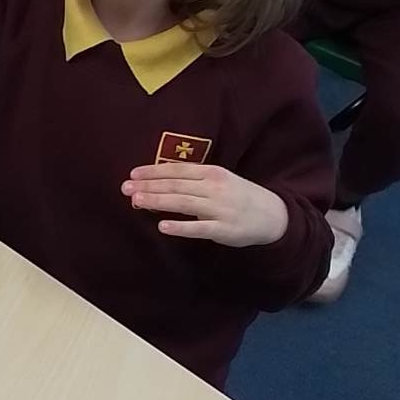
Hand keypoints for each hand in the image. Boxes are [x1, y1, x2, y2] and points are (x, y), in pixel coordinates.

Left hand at [122, 162, 286, 246]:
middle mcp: (214, 188)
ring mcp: (219, 208)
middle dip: (148, 186)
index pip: (177, 170)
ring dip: (158, 201)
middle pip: (176, 185)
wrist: (274, 215)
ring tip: (136, 201)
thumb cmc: (240, 196)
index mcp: (212, 173)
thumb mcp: (220, 181)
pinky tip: (162, 226)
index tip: (132, 174)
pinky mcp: (223, 229)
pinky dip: (180, 227)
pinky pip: (198, 228)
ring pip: (183, 203)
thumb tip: (160, 181)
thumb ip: (194, 180)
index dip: (153, 171)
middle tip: (125, 188)